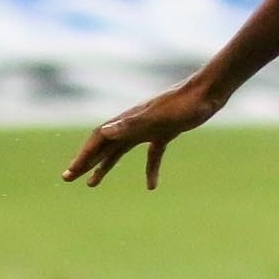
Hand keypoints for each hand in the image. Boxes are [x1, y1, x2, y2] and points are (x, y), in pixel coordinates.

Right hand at [62, 76, 226, 187]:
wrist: (210, 92)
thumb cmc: (185, 104)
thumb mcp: (158, 117)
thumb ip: (132, 124)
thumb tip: (104, 132)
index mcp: (130, 120)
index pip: (99, 139)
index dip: (83, 156)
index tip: (70, 173)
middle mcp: (136, 124)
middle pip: (105, 145)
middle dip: (86, 162)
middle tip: (69, 178)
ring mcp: (150, 128)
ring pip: (122, 150)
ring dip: (106, 165)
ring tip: (91, 183)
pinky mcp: (167, 132)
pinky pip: (152, 154)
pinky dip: (150, 169)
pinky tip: (151, 186)